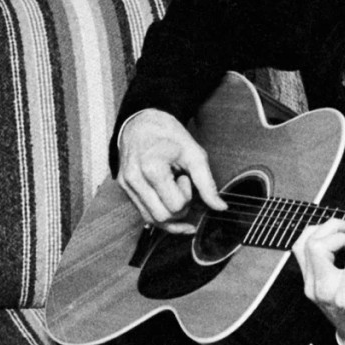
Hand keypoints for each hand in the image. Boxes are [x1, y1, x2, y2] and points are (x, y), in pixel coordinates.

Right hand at [115, 110, 225, 233]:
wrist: (142, 123)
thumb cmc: (168, 135)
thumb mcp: (194, 154)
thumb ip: (207, 183)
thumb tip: (220, 207)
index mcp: (151, 168)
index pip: (176, 205)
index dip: (187, 195)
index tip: (184, 177)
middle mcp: (135, 180)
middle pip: (163, 217)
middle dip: (180, 208)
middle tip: (180, 186)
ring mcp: (127, 186)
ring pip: (152, 221)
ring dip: (170, 214)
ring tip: (175, 193)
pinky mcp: (124, 190)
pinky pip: (144, 214)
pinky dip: (160, 216)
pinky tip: (172, 211)